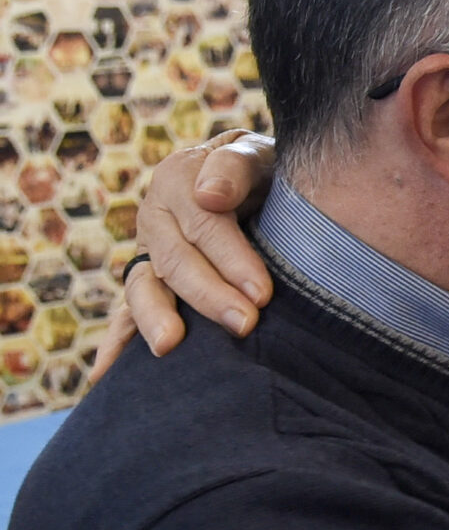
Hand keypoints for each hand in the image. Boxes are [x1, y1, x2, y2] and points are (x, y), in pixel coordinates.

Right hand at [91, 131, 276, 380]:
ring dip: (155, 319)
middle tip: (245, 325)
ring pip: (143, 288)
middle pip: (175, 261)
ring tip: (169, 347)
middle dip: (209, 296)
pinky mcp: (150, 283)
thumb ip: (234, 165)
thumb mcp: (256, 152)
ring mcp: (148, 253)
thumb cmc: (263, 168)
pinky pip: (126, 314)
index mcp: (178, 180)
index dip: (232, 259)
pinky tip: (105, 377)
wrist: (257, 178)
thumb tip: (209, 195)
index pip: (203, 224)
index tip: (262, 293)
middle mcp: (155, 218)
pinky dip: (115, 344)